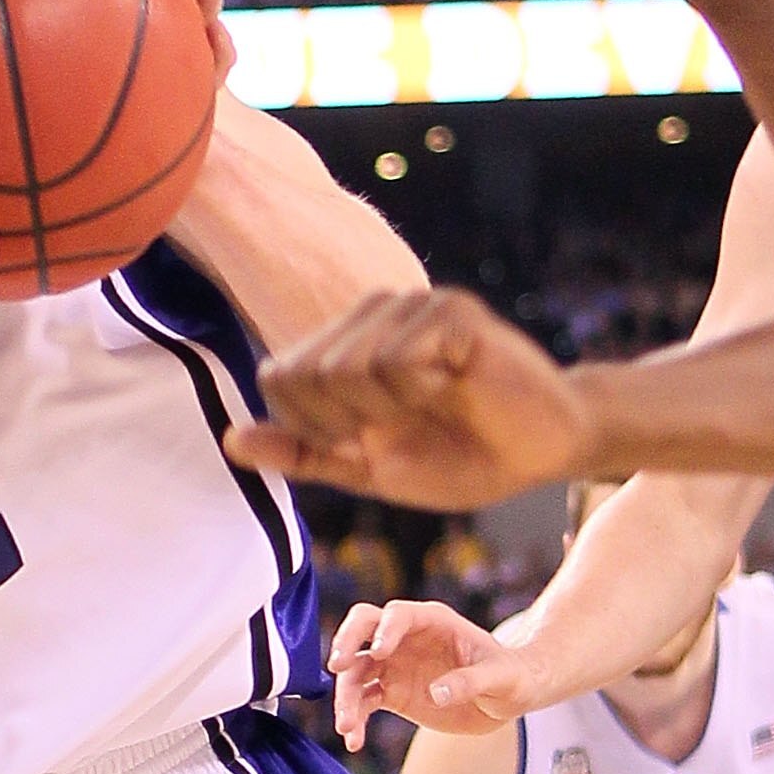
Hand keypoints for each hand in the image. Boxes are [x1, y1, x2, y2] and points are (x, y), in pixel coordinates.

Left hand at [227, 288, 590, 506]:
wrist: (542, 449)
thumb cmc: (460, 455)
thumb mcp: (369, 467)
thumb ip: (302, 452)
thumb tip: (231, 440)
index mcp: (346, 344)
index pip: (278, 376)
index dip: (313, 427)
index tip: (367, 439)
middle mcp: (374, 312)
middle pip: (305, 372)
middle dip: (347, 422)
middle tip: (405, 424)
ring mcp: (413, 305)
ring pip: (346, 365)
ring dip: (387, 409)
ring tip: (432, 404)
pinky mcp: (452, 310)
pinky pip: (397, 358)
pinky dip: (419, 391)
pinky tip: (453, 387)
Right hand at [329, 594, 535, 743]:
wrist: (507, 699)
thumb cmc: (510, 676)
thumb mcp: (500, 678)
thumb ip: (471, 681)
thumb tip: (437, 693)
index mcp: (432, 622)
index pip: (397, 615)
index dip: (384, 630)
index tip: (378, 652)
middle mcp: (405, 639)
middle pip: (362, 629)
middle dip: (345, 644)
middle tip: (337, 667)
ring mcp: (394, 665)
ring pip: (356, 671)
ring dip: (345, 696)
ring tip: (346, 725)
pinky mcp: (391, 693)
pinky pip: (363, 702)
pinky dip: (354, 720)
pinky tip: (354, 741)